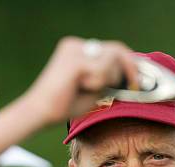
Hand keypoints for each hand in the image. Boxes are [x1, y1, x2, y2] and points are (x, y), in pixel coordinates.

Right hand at [22, 36, 137, 125]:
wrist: (38, 112)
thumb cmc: (62, 105)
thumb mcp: (91, 90)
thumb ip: (106, 78)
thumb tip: (128, 74)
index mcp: (75, 50)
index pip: (109, 49)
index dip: (127, 62)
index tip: (135, 79)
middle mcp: (75, 45)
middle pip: (115, 49)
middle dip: (130, 67)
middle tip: (134, 84)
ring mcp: (74, 49)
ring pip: (112, 59)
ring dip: (106, 79)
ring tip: (86, 88)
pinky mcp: (75, 60)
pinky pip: (102, 71)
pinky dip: (96, 83)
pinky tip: (79, 87)